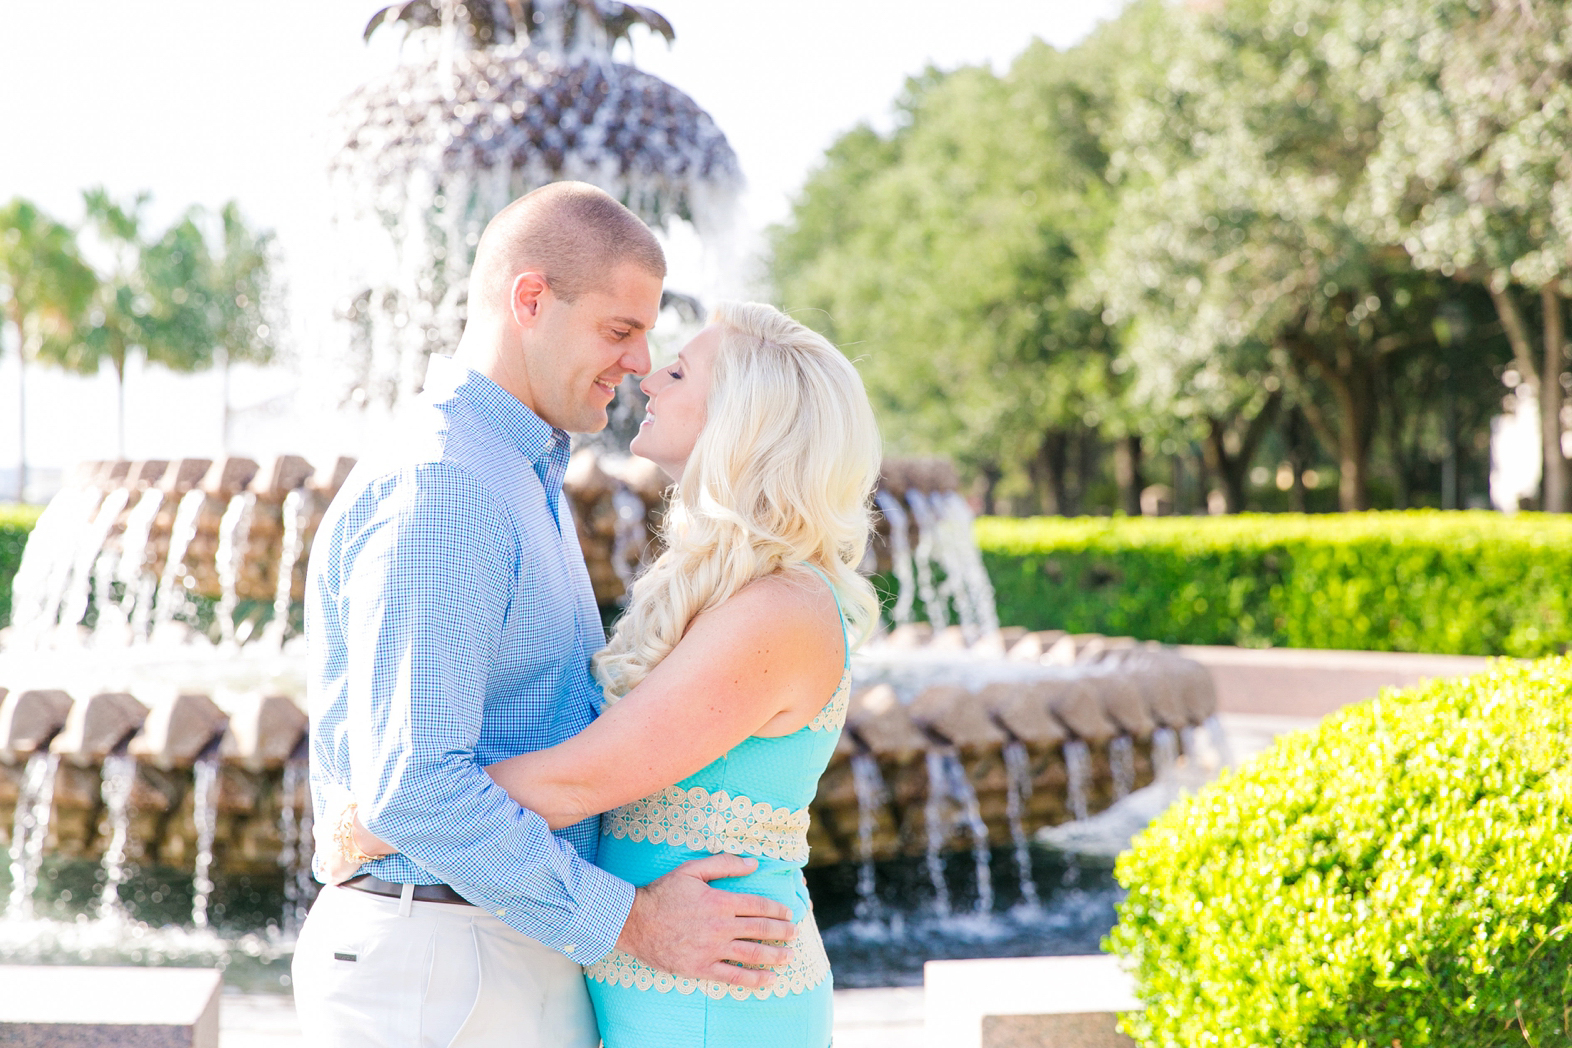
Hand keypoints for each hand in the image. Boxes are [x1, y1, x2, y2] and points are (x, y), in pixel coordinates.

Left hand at [312, 787, 396, 885]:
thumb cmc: (350, 813)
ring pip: (326, 863)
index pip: (321, 831)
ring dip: (334, 861)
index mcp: (321, 828)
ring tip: (346, 859)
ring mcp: (326, 861)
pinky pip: (332, 877)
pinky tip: (342, 875)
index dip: (330, 831)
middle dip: (333, 847)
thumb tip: (327, 787)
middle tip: (346, 845)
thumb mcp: (341, 796)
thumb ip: (333, 791)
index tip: (339, 830)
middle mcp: (320, 846)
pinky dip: (336, 876)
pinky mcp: (334, 873)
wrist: (358, 832)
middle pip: (324, 847)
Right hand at [614, 854, 798, 987]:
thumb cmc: (663, 892)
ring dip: (775, 956)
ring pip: (752, 954)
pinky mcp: (701, 968)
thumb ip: (724, 864)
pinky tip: (769, 980)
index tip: (788, 913)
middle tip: (794, 934)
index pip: (758, 906)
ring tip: (789, 956)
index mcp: (720, 901)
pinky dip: (754, 980)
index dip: (777, 910)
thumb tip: (753, 863)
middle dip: (782, 932)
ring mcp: (711, 949)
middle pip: (761, 930)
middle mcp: (720, 926)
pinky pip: (733, 976)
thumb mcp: (692, 870)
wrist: (634, 922)